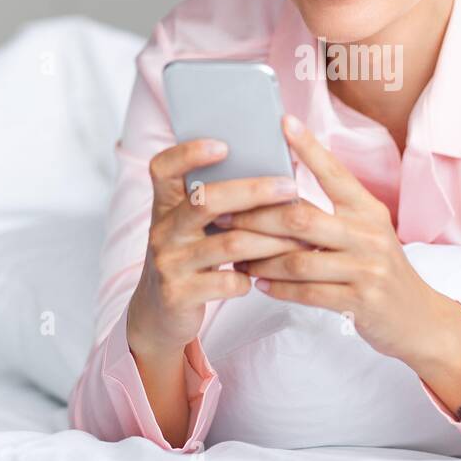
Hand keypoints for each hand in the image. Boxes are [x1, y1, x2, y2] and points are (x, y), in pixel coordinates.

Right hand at [125, 137, 310, 359]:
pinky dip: (251, 277)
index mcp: (165, 205)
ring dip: (271, 240)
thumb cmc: (191, 258)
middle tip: (290, 187)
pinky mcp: (178, 294)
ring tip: (300, 238)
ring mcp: (168, 263)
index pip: (163, 168)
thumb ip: (219, 203)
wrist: (160, 314)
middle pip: (207, 201)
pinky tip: (263, 276)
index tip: (223, 145)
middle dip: (254, 191)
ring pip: (228, 243)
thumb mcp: (193, 227)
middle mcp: (162, 230)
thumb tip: (280, 172)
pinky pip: (226, 282)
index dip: (188, 153)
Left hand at [228, 115, 460, 370]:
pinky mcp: (360, 301)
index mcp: (369, 210)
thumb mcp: (368, 231)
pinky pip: (308, 293)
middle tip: (222, 215)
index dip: (309, 147)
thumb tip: (282, 188)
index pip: (335, 173)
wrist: (418, 316)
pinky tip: (259, 283)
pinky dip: (278, 288)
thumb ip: (335, 211)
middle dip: (256, 218)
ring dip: (261, 260)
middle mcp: (369, 234)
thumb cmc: (380, 268)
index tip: (284, 122)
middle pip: (301, 218)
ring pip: (298, 260)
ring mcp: (366, 268)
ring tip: (236, 257)